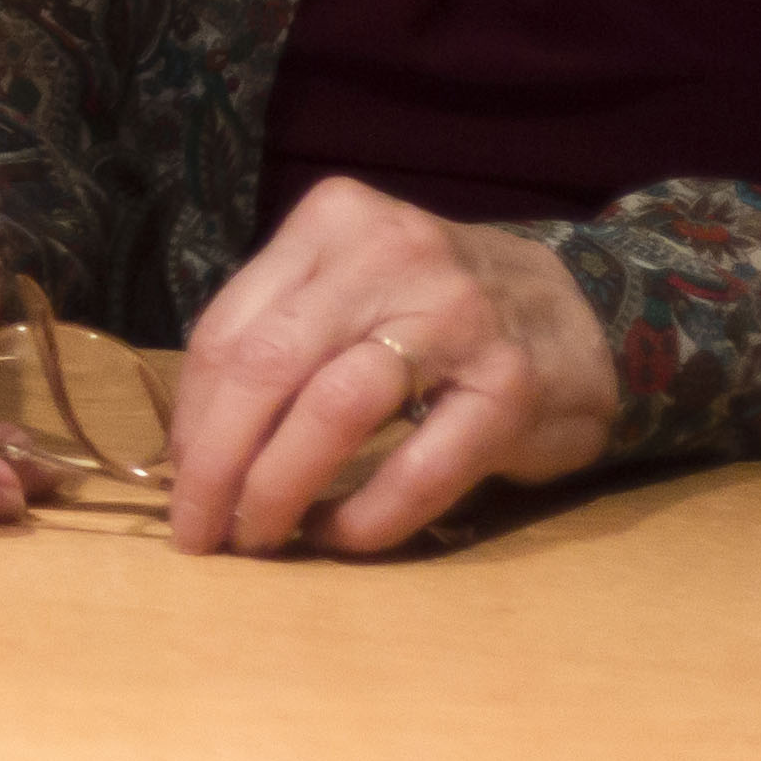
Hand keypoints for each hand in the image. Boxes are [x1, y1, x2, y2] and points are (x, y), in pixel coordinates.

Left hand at [165, 175, 618, 555]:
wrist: (584, 312)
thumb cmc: (437, 310)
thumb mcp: (353, 283)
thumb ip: (280, 330)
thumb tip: (191, 437)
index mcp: (334, 222)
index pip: (229, 328)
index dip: (192, 417)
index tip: (175, 479)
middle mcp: (390, 256)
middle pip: (265, 366)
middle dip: (215, 462)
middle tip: (196, 530)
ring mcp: (456, 320)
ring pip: (331, 411)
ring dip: (277, 489)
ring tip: (256, 538)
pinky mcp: (509, 390)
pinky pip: (418, 467)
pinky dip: (366, 514)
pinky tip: (337, 537)